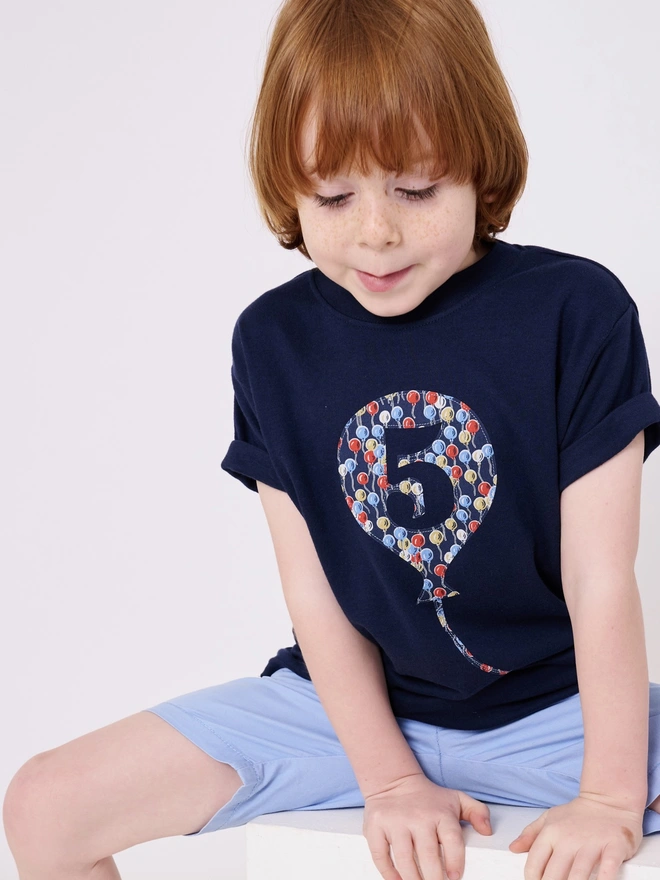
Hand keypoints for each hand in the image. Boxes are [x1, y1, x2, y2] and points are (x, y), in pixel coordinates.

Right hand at [362, 771, 492, 879]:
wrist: (394, 781)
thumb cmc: (428, 798)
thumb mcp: (456, 799)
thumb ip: (477, 812)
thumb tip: (487, 831)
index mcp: (440, 812)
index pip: (452, 840)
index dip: (455, 862)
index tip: (454, 877)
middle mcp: (417, 816)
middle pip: (428, 855)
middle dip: (434, 878)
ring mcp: (395, 821)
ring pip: (405, 859)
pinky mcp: (375, 827)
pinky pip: (381, 855)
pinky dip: (388, 873)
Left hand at [508, 793, 643, 879]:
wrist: (608, 800)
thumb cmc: (577, 814)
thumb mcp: (549, 818)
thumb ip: (530, 834)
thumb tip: (513, 848)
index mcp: (551, 833)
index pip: (535, 863)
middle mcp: (569, 839)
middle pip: (554, 874)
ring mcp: (592, 843)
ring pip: (579, 874)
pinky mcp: (614, 846)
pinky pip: (608, 867)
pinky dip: (604, 879)